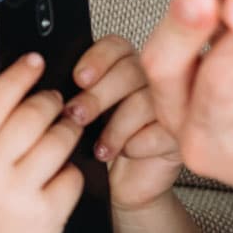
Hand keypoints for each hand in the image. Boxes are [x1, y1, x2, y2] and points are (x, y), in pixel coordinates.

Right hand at [0, 53, 83, 232]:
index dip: (19, 73)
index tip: (35, 59)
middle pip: (32, 114)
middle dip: (50, 100)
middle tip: (54, 99)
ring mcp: (18, 195)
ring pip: (58, 139)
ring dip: (67, 128)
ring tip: (65, 127)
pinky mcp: (47, 215)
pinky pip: (71, 173)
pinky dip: (71, 167)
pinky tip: (61, 169)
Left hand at [63, 35, 181, 210]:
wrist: (118, 185)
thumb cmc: (95, 147)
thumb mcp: (78, 115)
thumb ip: (73, 93)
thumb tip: (53, 85)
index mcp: (122, 65)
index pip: (115, 46)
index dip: (97, 58)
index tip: (78, 78)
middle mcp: (148, 80)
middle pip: (129, 70)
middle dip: (97, 96)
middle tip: (77, 116)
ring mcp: (168, 106)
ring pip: (144, 101)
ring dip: (115, 126)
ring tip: (99, 147)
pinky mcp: (178, 135)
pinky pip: (161, 131)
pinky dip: (137, 144)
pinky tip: (125, 153)